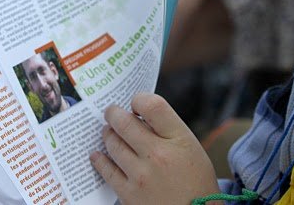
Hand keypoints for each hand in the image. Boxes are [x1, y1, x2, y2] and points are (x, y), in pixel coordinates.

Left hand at [90, 93, 219, 204]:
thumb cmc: (196, 181)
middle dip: (113, 113)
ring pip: (112, 143)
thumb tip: (138, 115)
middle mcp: (158, 155)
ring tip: (108, 132)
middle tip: (111, 112)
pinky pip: (106, 170)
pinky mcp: (129, 194)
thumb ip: (167, 129)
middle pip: (124, 122)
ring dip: (107, 134)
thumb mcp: (191, 147)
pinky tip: (97, 155)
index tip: (136, 104)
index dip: (139, 99)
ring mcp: (141, 175)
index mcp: (178, 140)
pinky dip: (99, 159)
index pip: (152, 105)